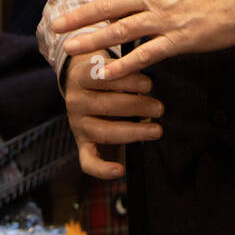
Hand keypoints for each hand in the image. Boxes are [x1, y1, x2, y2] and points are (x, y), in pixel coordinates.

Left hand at [53, 0, 234, 80]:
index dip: (108, 1)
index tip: (101, 12)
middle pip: (110, 6)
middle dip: (81, 17)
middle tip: (58, 25)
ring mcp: (164, 19)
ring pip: (120, 30)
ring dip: (92, 40)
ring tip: (70, 48)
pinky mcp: (177, 40)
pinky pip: (144, 54)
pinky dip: (122, 65)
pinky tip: (106, 72)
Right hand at [64, 52, 164, 178]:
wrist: (79, 81)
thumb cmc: (106, 72)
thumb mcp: (110, 64)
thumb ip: (125, 69)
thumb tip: (150, 82)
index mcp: (82, 76)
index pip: (104, 78)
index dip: (128, 82)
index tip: (149, 84)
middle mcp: (75, 101)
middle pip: (107, 106)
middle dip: (138, 107)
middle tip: (159, 108)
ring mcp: (77, 124)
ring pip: (105, 132)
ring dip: (134, 133)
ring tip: (157, 130)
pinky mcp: (81, 143)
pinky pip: (88, 161)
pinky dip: (103, 169)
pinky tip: (120, 170)